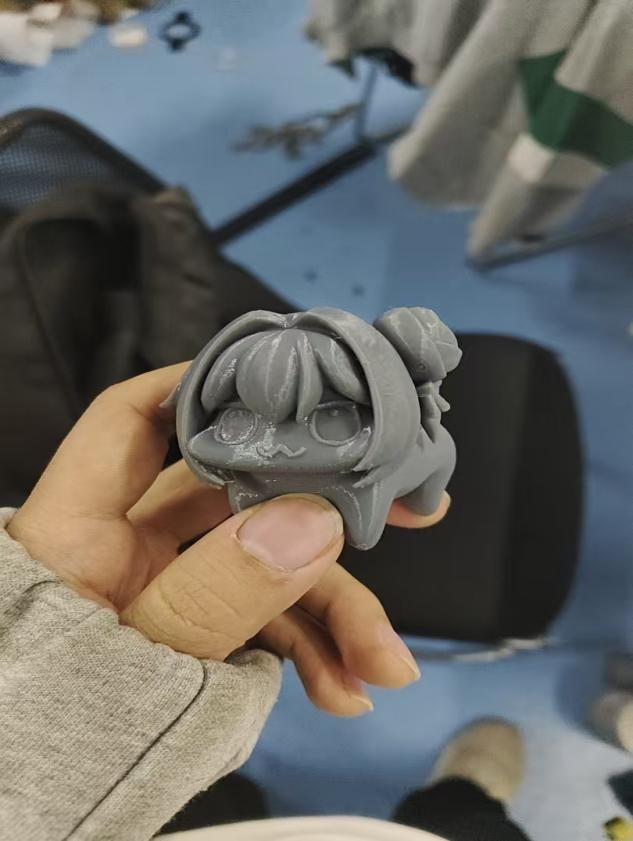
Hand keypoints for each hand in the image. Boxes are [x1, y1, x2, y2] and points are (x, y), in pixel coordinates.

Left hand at [8, 364, 449, 716]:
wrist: (37, 829)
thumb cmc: (52, 739)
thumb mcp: (137, 667)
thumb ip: (217, 594)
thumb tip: (311, 520)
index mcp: (82, 530)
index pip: (133, 421)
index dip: (200, 387)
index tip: (286, 386)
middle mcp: (127, 547)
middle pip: (234, 498)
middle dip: (321, 515)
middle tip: (408, 514)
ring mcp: (168, 590)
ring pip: (263, 565)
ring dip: (330, 612)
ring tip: (382, 664)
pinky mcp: (195, 632)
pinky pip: (259, 621)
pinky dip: (306, 651)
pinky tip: (345, 688)